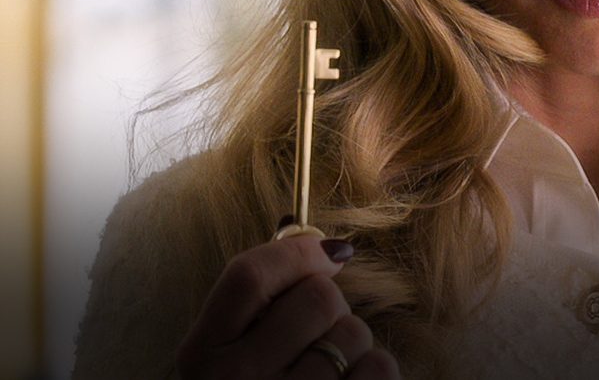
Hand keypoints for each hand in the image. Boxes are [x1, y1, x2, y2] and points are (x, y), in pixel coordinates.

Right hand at [176, 227, 399, 378]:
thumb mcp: (232, 354)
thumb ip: (260, 304)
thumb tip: (326, 246)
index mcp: (202, 355)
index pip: (249, 274)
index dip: (298, 252)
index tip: (328, 254)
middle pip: (317, 297)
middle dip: (330, 309)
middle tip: (315, 337)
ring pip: (354, 334)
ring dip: (353, 346)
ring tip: (329, 371)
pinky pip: (380, 369)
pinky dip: (376, 373)